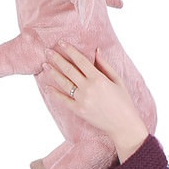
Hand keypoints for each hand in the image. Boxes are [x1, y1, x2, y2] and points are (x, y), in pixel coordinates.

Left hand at [45, 44, 150, 160]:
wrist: (123, 125)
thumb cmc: (123, 101)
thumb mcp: (117, 80)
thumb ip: (105, 65)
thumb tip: (96, 50)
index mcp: (98, 78)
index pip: (80, 60)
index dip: (70, 50)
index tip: (61, 43)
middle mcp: (88, 88)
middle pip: (69, 69)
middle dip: (57, 59)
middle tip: (47, 51)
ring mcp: (82, 100)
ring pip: (64, 83)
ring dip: (53, 73)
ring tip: (45, 65)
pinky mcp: (78, 110)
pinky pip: (63, 100)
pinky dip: (55, 93)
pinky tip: (48, 87)